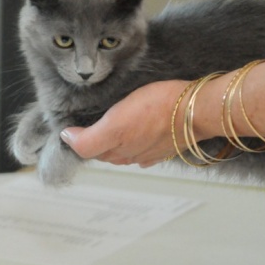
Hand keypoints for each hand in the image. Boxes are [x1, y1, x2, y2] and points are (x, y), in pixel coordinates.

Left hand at [60, 79, 188, 166]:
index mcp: (116, 149)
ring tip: (112, 121)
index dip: (76, 136)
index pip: (86, 148)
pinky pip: (141, 146)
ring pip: (121, 147)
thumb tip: (67, 139)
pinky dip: (133, 140)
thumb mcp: (116, 124)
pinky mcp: (162, 146)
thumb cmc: (158, 109)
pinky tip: (136, 130)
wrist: (197, 110)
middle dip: (93, 138)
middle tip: (88, 120)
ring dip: (113, 138)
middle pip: (102, 150)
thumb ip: (89, 140)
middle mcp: (129, 155)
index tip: (71, 123)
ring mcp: (147, 151)